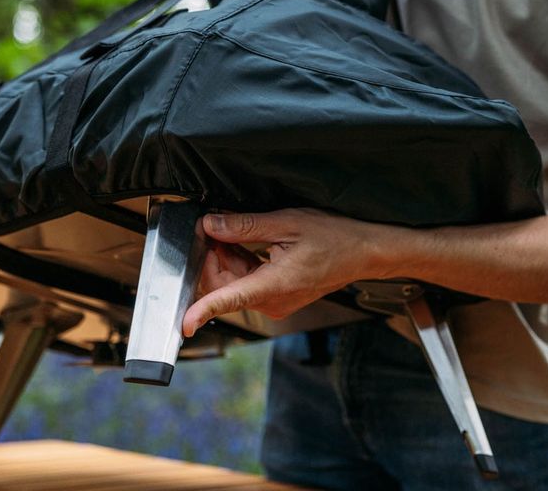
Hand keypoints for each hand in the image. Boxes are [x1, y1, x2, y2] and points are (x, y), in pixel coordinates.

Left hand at [181, 209, 388, 336]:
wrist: (363, 253)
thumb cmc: (335, 238)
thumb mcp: (287, 223)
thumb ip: (245, 227)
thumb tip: (211, 225)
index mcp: (274, 285)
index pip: (229, 300)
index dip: (202, 311)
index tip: (184, 324)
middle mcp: (272, 302)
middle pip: (223, 287)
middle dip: (213, 257)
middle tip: (217, 227)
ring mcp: (275, 303)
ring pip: (233, 284)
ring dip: (226, 258)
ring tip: (236, 231)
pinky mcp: (278, 299)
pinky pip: (247, 284)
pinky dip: (239, 264)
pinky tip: (245, 243)